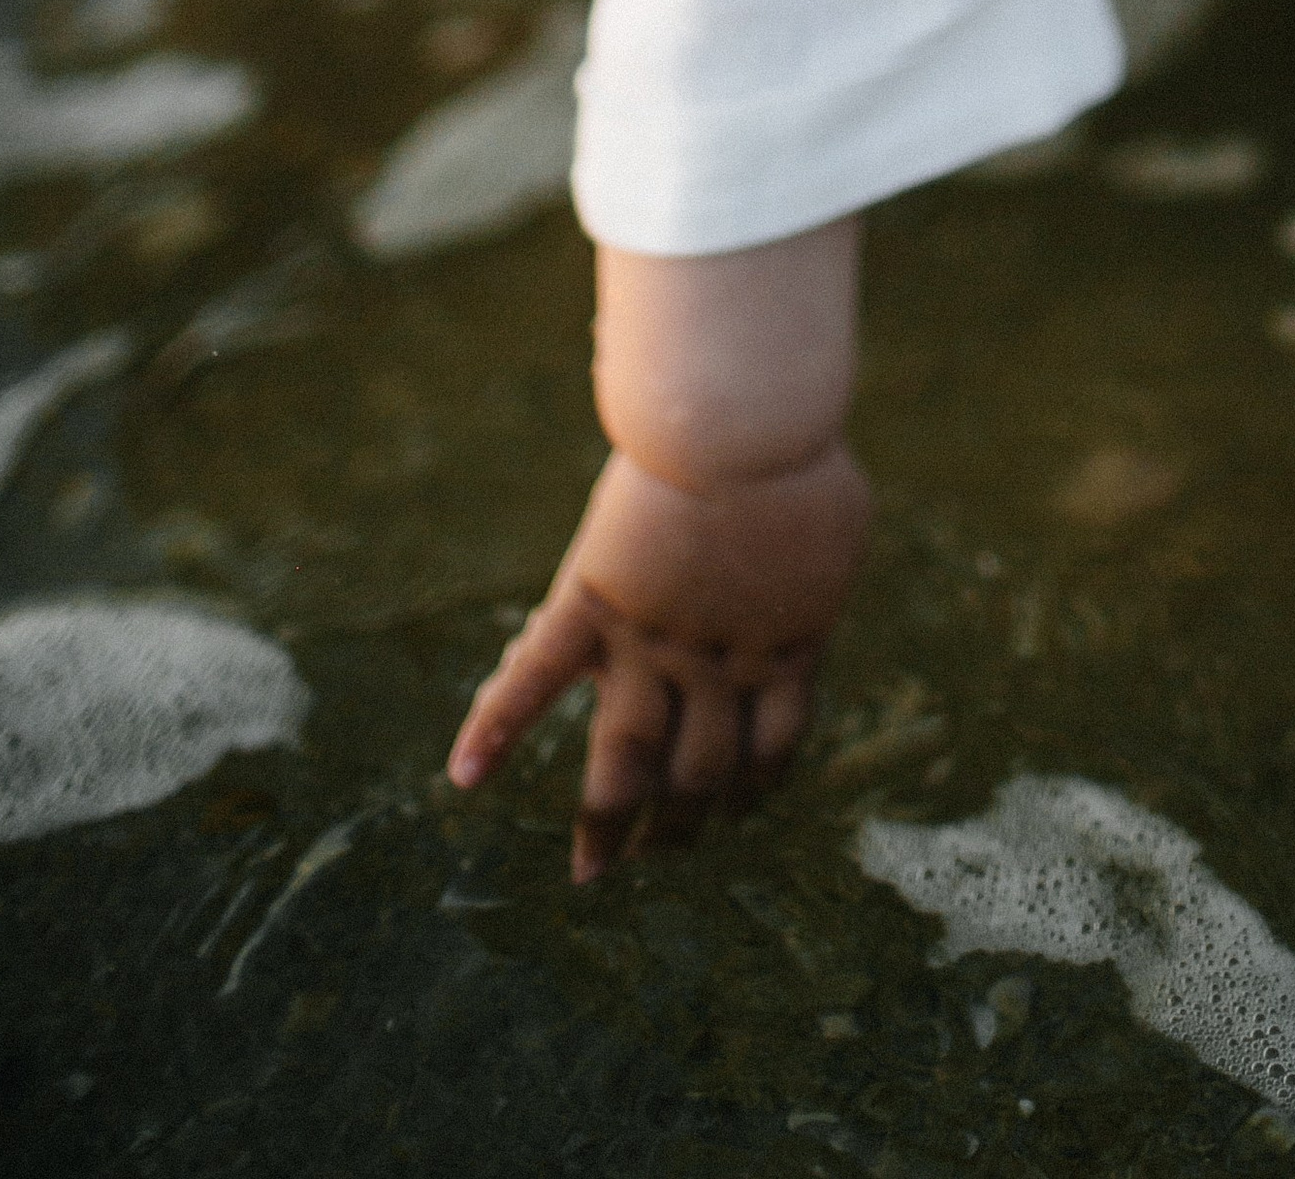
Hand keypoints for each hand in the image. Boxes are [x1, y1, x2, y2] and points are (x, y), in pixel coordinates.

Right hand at [446, 438, 871, 881]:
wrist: (746, 421)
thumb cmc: (799, 455)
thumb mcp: (829, 521)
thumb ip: (813, 563)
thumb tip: (818, 565)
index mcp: (784, 648)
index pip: (772, 752)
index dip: (752, 795)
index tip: (732, 823)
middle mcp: (715, 663)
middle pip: (696, 775)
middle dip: (678, 831)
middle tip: (653, 871)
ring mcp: (649, 639)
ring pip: (625, 756)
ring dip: (607, 820)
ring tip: (588, 874)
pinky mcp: (593, 601)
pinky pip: (537, 678)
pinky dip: (496, 725)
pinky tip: (464, 777)